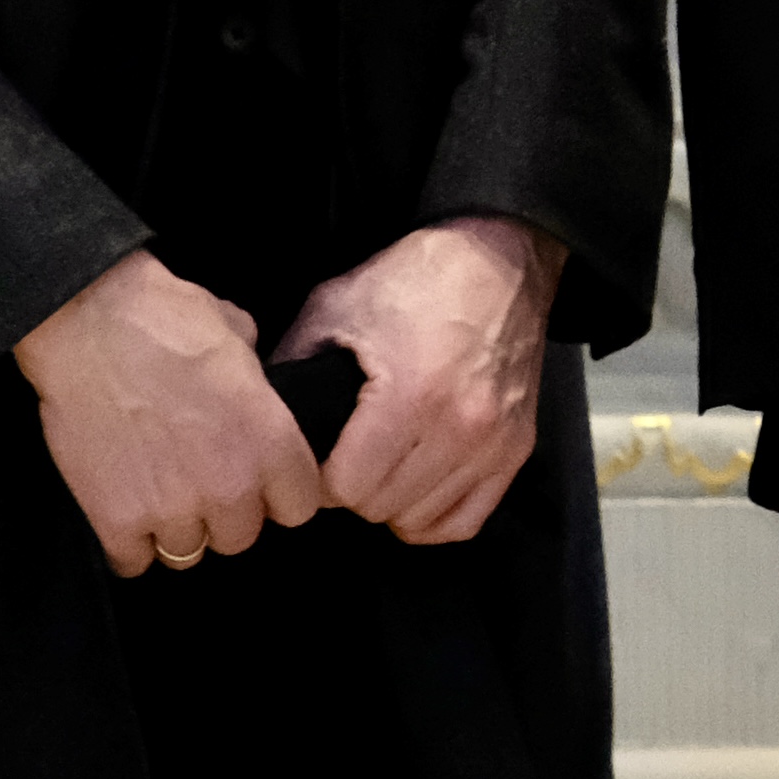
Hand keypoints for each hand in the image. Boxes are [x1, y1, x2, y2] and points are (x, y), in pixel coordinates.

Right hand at [18, 250, 326, 576]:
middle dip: (223, 514)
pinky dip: (128, 544)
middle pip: (240, 537)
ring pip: (188, 553)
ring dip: (175, 529)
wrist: (90, 326)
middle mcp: (230, 486)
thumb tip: (255, 390)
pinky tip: (123, 512)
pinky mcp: (116, 521)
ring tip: (157, 493)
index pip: (299, 508)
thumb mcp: (241, 339)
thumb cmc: (168, 320)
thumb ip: (258, 385)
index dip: (278, 496)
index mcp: (272, 443)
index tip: (262, 486)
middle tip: (200, 483)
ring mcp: (172, 510)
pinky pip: (133, 562)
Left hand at [272, 214, 563, 545]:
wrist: (499, 258)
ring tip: (385, 463)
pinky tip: (417, 488)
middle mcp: (459, 428)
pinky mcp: (518, 448)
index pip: (345, 488)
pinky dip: (435, 516)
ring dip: (392, 501)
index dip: (319, 474)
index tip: (319, 451)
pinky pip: (465, 521)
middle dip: (354, 487)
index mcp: (409, 396)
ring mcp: (495, 443)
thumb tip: (260, 419)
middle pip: (380, 507)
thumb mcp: (336, 306)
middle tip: (351, 452)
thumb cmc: (414, 281)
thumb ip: (294, 367)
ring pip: (419, 520)